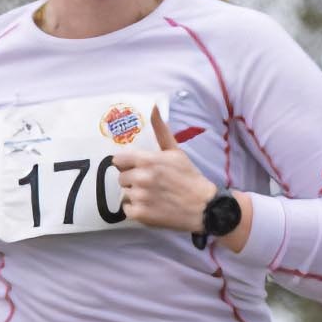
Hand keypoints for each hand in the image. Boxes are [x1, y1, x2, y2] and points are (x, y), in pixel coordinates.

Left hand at [109, 117, 220, 233]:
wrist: (203, 206)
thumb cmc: (189, 177)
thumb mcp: (176, 151)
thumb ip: (161, 130)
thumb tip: (154, 106)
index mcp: (148, 161)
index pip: (118, 160)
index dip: (127, 164)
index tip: (137, 168)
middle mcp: (141, 178)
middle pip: (121, 178)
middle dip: (132, 180)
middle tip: (150, 184)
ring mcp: (140, 197)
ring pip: (124, 194)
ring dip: (135, 195)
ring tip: (152, 196)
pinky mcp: (140, 214)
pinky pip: (126, 210)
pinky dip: (136, 210)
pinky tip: (151, 207)